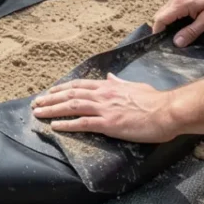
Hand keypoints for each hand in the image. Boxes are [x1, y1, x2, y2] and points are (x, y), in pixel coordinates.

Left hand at [31, 75, 179, 142]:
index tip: (49, 92)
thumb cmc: (155, 100)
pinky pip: (83, 123)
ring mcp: (104, 109)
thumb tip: (110, 77)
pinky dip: (66, 124)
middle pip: (70, 95)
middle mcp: (103, 95)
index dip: (61, 89)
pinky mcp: (109, 124)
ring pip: (71, 107)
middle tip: (35, 104)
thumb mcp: (135, 86)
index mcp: (109, 86)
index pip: (79, 85)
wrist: (168, 111)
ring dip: (52, 110)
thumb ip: (120, 83)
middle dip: (50, 99)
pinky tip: (55, 126)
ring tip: (38, 114)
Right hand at [153, 0, 203, 47]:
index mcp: (179, 4)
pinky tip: (181, 26)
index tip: (162, 44)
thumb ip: (191, 31)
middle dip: (162, 29)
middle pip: (159, 16)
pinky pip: (169, 10)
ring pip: (164, 13)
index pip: (160, 19)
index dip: (158, 32)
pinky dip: (171, 19)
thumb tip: (177, 43)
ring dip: (167, 24)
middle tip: (171, 41)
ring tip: (177, 35)